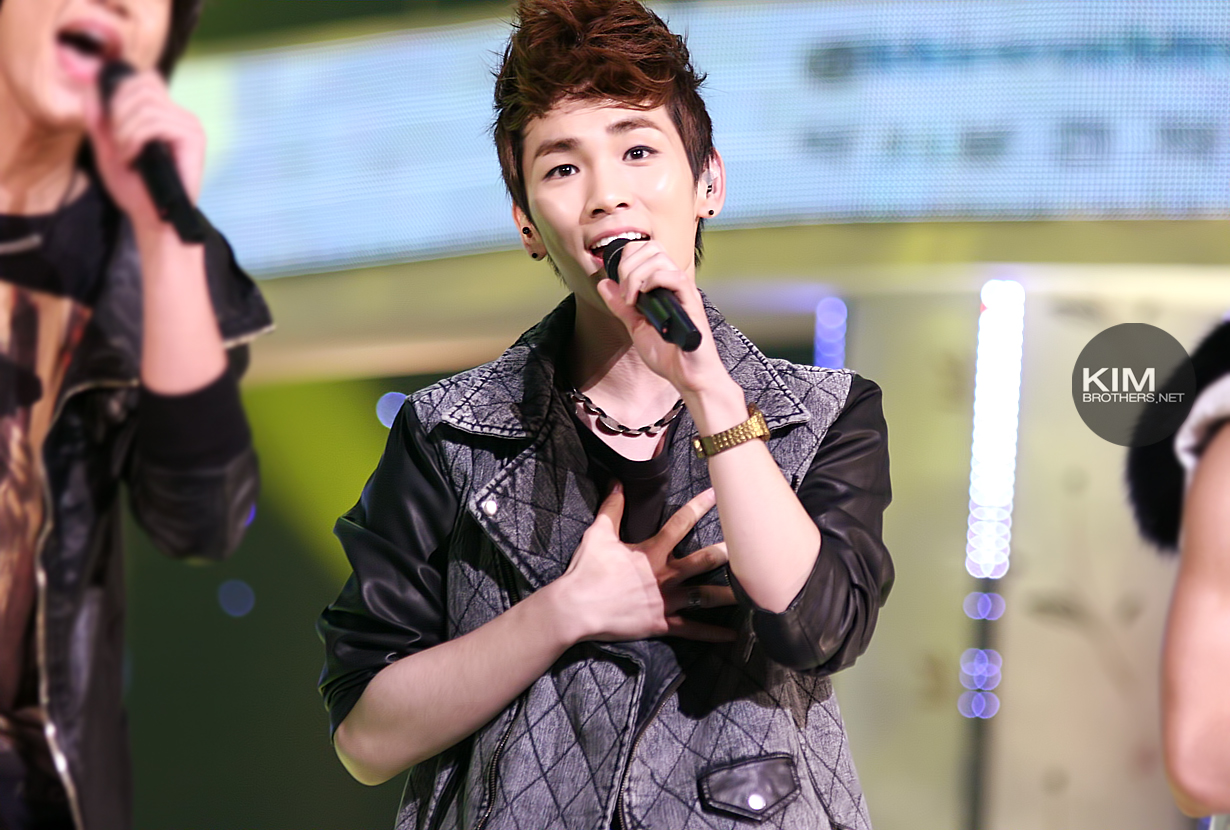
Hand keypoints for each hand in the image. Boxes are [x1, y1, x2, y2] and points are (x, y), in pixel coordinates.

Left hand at [84, 69, 205, 236]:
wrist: (153, 219)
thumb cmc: (136, 190)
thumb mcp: (107, 150)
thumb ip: (98, 120)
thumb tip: (91, 89)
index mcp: (165, 115)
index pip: (145, 79)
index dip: (121, 91)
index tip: (108, 121)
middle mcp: (181, 116)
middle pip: (143, 85)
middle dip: (119, 111)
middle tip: (117, 141)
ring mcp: (189, 126)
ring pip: (146, 106)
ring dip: (125, 131)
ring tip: (125, 155)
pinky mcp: (193, 139)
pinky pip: (156, 123)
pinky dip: (135, 139)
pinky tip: (133, 157)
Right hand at [557, 484, 735, 643]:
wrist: (576, 608)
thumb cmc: (587, 570)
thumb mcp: (598, 534)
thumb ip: (612, 508)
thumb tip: (617, 482)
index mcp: (652, 552)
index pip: (680, 523)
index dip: (699, 507)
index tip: (717, 495)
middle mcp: (665, 575)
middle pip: (703, 560)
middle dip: (727, 552)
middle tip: (750, 546)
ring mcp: (665, 600)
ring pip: (704, 596)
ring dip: (729, 594)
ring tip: (753, 592)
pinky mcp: (661, 623)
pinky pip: (691, 629)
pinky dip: (712, 634)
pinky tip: (732, 635)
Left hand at [595, 240, 727, 395]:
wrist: (687, 375)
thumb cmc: (669, 354)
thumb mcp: (635, 326)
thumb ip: (620, 305)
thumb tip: (603, 283)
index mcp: (663, 285)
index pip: (645, 250)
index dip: (626, 259)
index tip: (618, 286)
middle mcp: (674, 283)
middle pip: (652, 247)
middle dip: (628, 265)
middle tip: (624, 293)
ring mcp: (683, 291)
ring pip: (660, 258)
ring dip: (636, 275)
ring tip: (631, 299)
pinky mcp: (691, 302)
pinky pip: (674, 277)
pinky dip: (653, 282)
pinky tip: (645, 298)